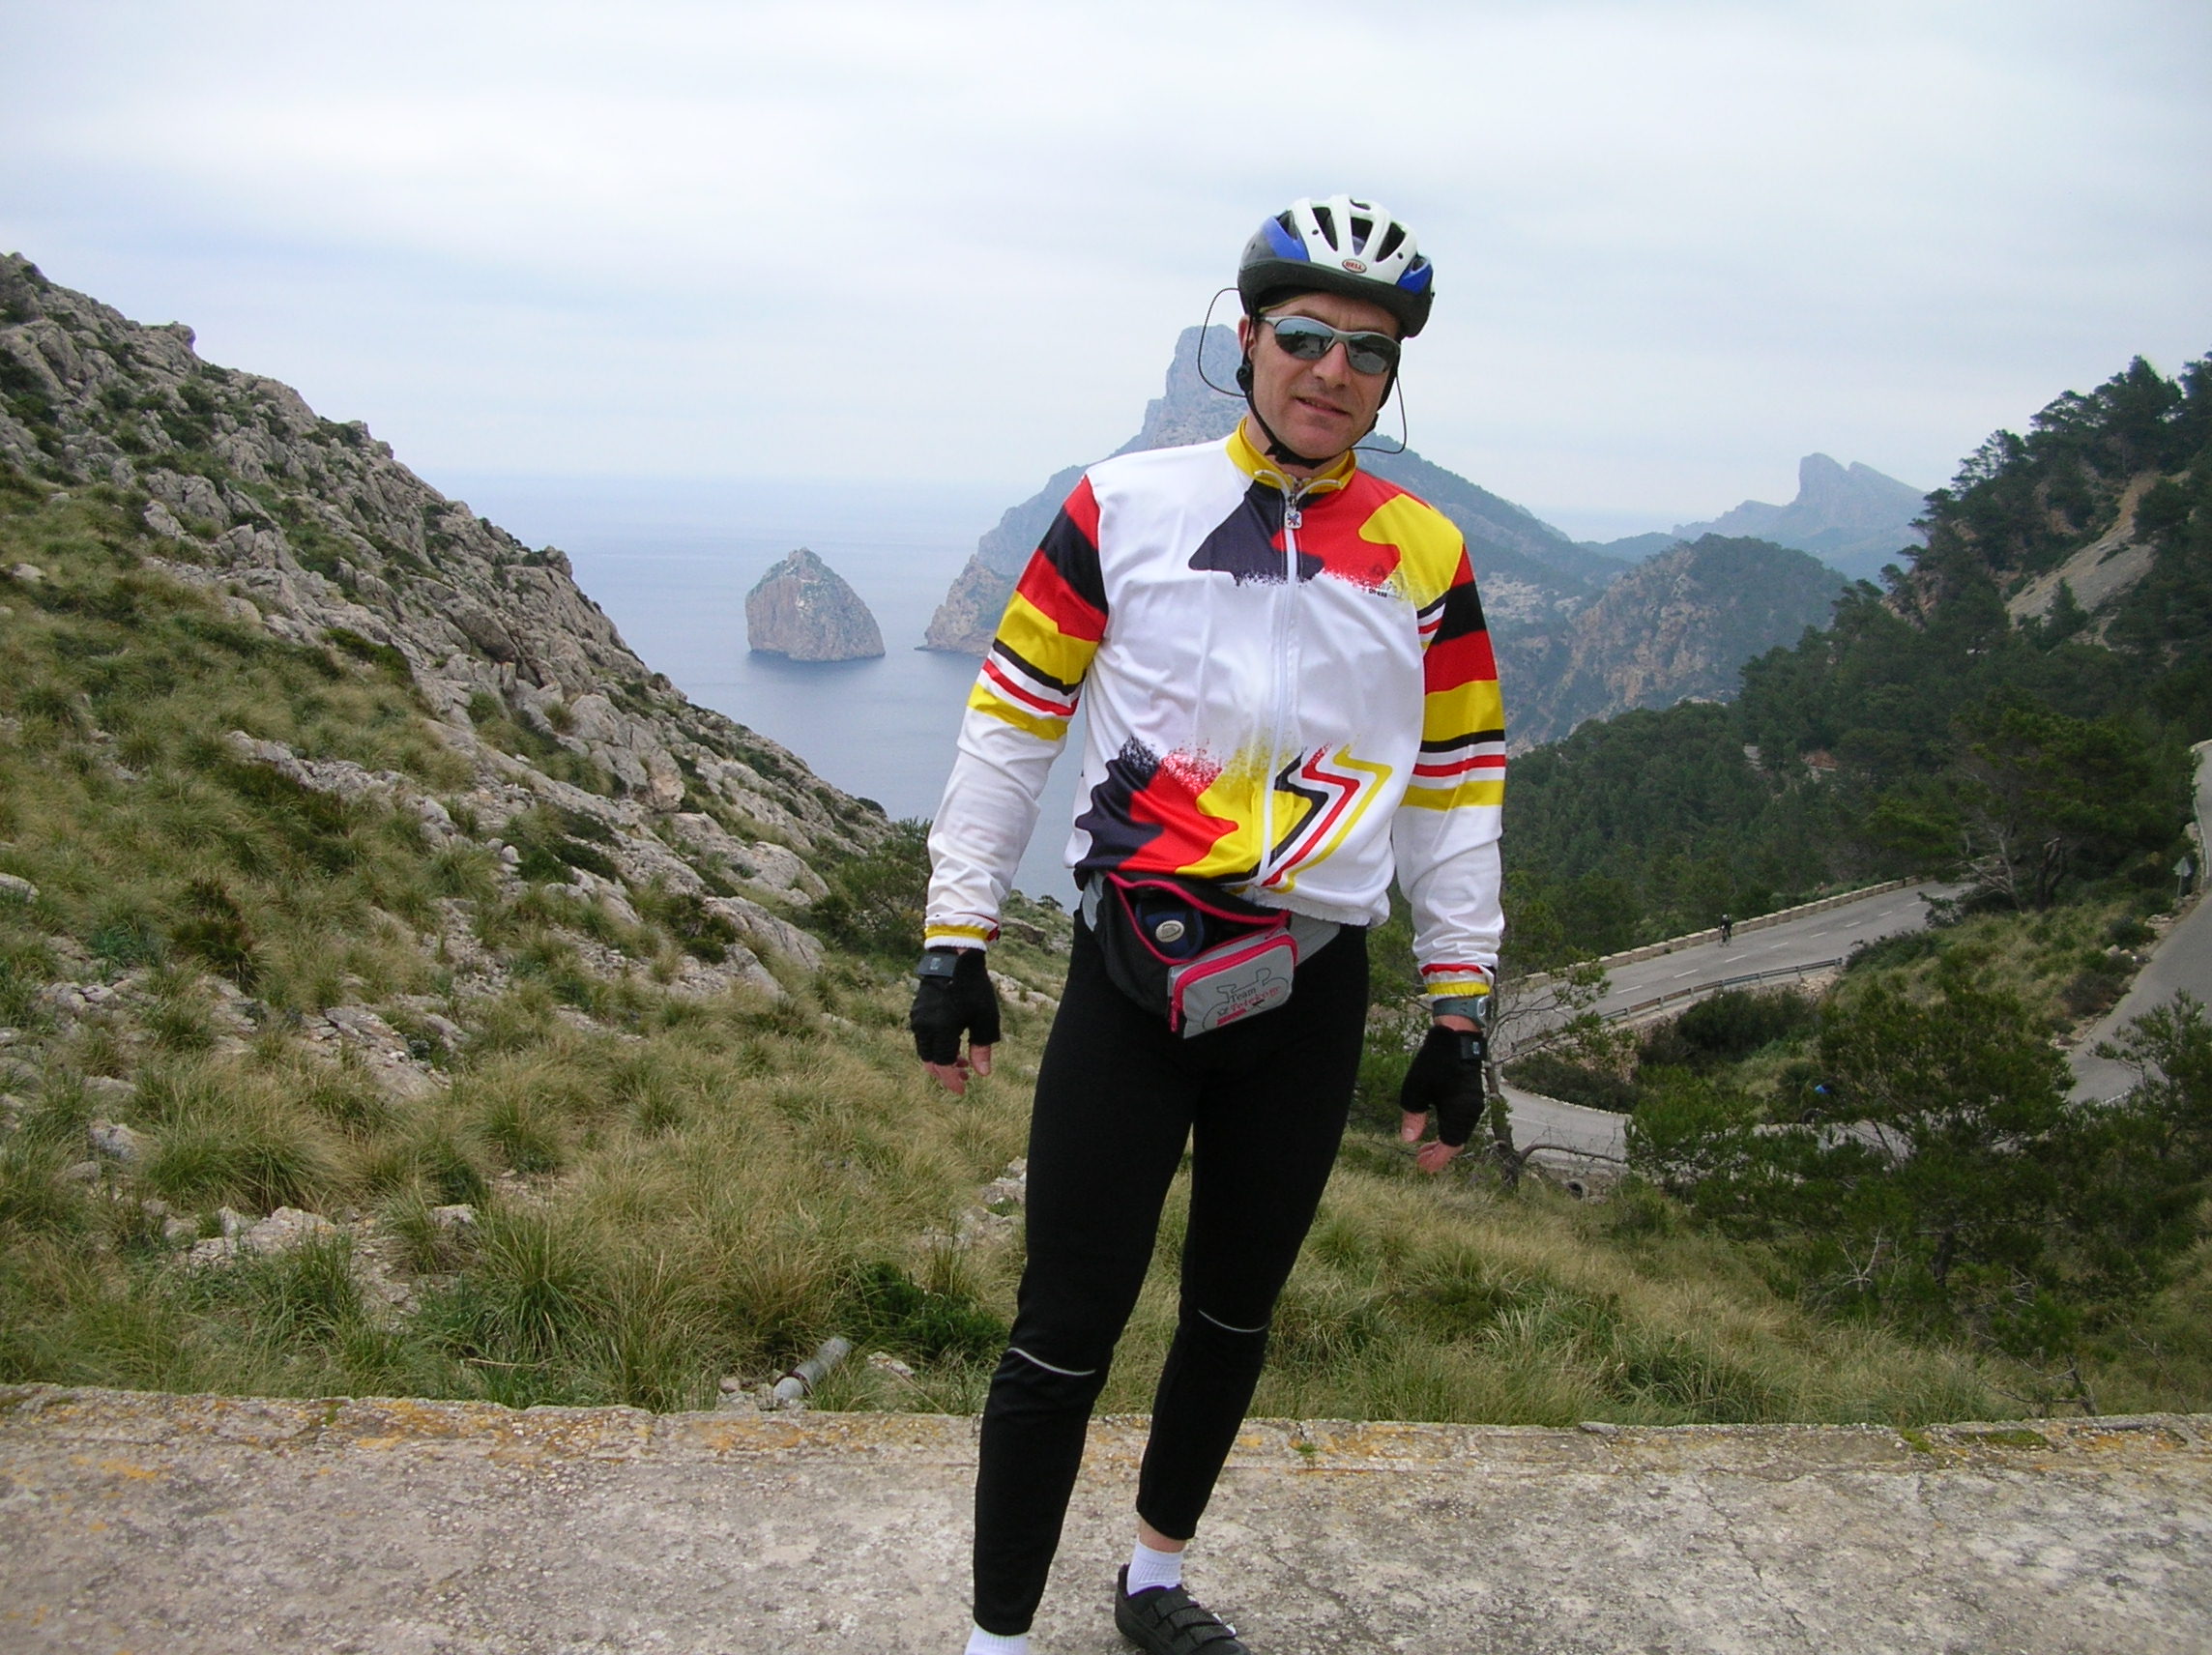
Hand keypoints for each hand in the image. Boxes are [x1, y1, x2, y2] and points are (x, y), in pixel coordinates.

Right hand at [910, 947, 1002, 1094]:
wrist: (954, 958)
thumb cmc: (974, 988)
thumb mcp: (985, 1019)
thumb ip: (982, 1048)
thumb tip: (982, 1074)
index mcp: (941, 1029)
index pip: (943, 1065)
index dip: (952, 1081)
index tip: (963, 1090)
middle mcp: (925, 1027)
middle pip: (931, 1062)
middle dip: (947, 1073)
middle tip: (965, 1076)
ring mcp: (918, 1019)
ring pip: (925, 1051)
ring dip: (941, 1060)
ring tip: (962, 1060)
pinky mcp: (916, 1012)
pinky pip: (923, 1038)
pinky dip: (936, 1047)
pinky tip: (952, 1043)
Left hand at [1398, 1019, 1486, 1173]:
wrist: (1455, 1039)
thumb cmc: (1434, 1063)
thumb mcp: (1415, 1091)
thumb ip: (1412, 1117)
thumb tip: (1409, 1140)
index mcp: (1459, 1113)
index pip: (1449, 1146)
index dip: (1436, 1159)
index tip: (1423, 1168)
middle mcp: (1471, 1112)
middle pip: (1456, 1142)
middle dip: (1439, 1153)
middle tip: (1421, 1161)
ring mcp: (1475, 1105)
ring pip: (1460, 1133)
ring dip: (1444, 1143)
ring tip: (1425, 1148)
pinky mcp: (1473, 1098)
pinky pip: (1463, 1123)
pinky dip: (1451, 1130)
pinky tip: (1437, 1131)